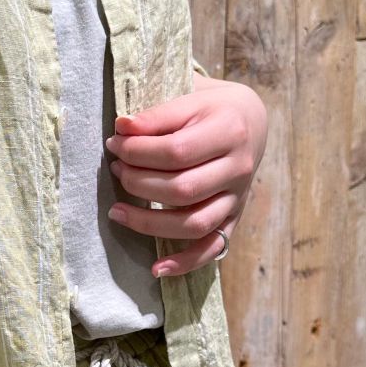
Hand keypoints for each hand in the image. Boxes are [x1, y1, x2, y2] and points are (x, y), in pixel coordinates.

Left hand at [104, 73, 266, 276]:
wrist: (251, 120)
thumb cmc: (211, 108)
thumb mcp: (190, 98)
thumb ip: (157, 115)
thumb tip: (122, 129)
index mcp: (230, 131)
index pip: (176, 151)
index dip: (138, 151)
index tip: (114, 144)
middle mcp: (239, 168)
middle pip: (182, 189)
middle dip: (138, 183)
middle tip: (116, 170)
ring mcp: (237, 197)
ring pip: (194, 223)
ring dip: (149, 222)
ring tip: (117, 211)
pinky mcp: (233, 218)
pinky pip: (211, 248)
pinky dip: (185, 263)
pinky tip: (156, 268)